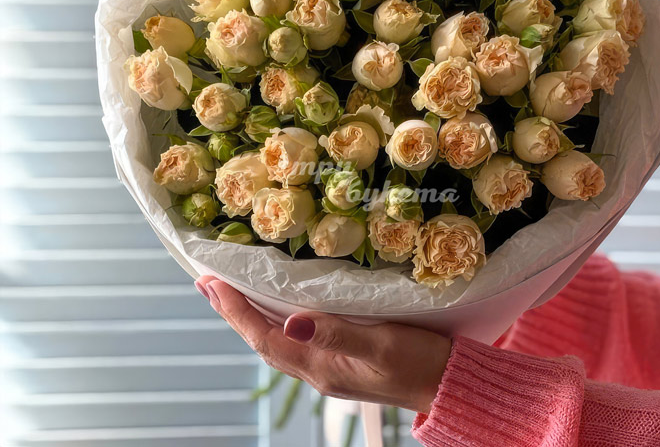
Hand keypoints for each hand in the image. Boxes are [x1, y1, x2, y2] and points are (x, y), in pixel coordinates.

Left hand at [195, 276, 451, 411]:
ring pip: (276, 339)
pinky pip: (295, 338)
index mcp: (321, 366)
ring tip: (230, 291)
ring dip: (249, 315)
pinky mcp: (341, 358)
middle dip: (232, 312)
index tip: (212, 284)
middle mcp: (316, 369)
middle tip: (206, 282)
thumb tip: (291, 322)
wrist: (447, 383)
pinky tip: (276, 307)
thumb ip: (337, 334)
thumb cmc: (420, 362)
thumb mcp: (382, 345)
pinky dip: (275, 319)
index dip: (236, 311)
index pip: (264, 338)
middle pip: (262, 340)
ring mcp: (327, 365)